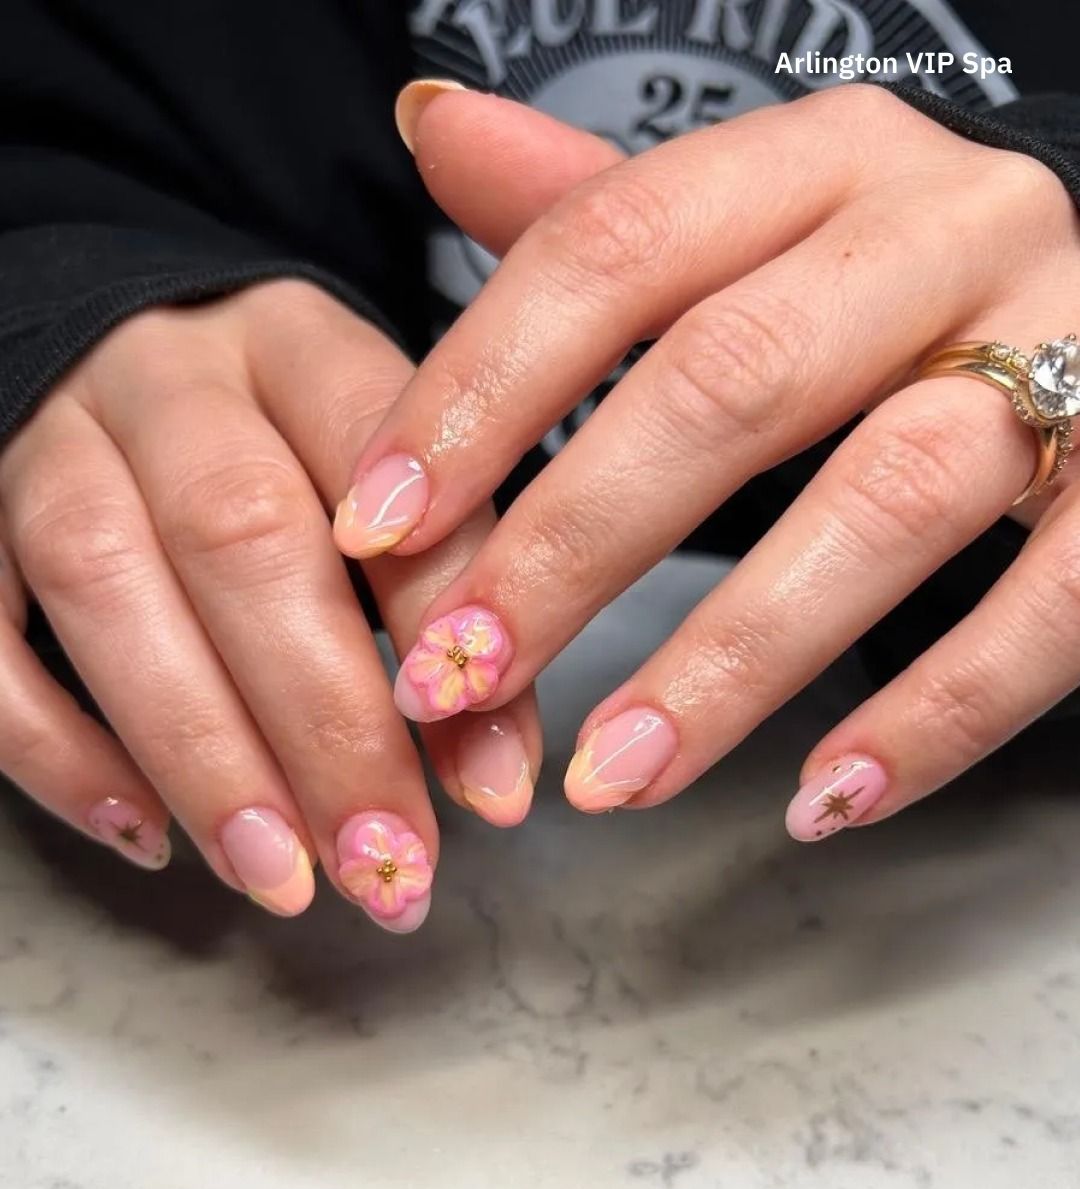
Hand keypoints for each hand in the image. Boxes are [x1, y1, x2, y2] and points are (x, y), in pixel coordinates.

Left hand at [337, 83, 1079, 837]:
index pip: (613, 247)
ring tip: (609, 777)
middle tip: (460, 677)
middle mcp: (946, 233)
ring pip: (884, 501)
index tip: (376, 528)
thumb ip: (600, 201)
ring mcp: (1068, 351)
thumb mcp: (753, 221)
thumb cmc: (893, 286)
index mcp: (821, 163)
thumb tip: (433, 129)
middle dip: (573, 544)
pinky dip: (934, 717)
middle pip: (729, 380)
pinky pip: (1045, 612)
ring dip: (729, 660)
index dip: (479, 393)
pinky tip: (823, 800)